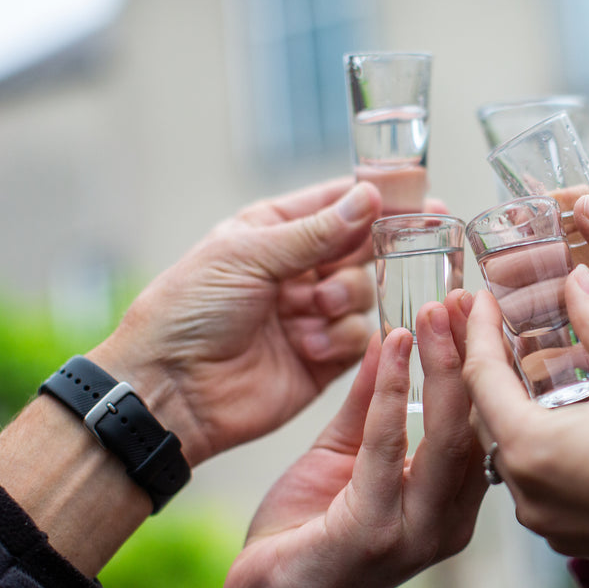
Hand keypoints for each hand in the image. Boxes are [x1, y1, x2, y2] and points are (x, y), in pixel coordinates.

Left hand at [90, 178, 387, 466]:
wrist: (171, 390)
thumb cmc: (189, 311)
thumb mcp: (247, 255)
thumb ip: (314, 231)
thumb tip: (367, 197)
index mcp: (274, 234)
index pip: (336, 206)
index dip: (376, 201)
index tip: (417, 198)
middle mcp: (297, 272)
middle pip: (361, 251)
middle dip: (374, 253)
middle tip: (400, 251)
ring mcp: (311, 316)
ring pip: (363, 294)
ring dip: (344, 299)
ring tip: (311, 310)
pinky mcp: (322, 360)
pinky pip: (358, 340)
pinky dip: (339, 339)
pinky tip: (308, 345)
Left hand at [209, 298, 485, 587]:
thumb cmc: (307, 537)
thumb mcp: (345, 456)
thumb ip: (371, 405)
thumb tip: (391, 339)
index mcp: (452, 504)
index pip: (482, 424)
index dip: (479, 363)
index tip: (473, 309)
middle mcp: (449, 521)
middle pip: (477, 424)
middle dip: (472, 356)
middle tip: (466, 298)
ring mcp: (418, 533)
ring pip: (449, 434)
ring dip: (443, 366)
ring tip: (438, 312)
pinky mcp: (376, 534)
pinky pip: (390, 449)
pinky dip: (395, 393)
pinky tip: (395, 348)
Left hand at [459, 265, 588, 569]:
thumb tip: (577, 282)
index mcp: (533, 452)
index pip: (483, 378)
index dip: (479, 331)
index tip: (481, 298)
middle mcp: (529, 495)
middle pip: (491, 418)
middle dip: (494, 367)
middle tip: (498, 324)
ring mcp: (552, 524)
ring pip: (516, 451)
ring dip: (520, 406)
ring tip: (531, 361)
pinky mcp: (578, 536)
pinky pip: (543, 479)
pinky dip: (546, 441)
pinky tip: (566, 411)